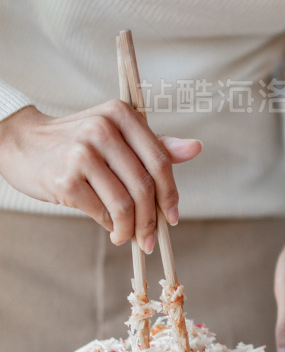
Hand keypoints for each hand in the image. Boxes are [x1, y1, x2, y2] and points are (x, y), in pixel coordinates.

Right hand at [0, 103, 200, 250]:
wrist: (22, 142)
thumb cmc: (76, 140)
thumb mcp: (115, 133)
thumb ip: (154, 144)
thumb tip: (195, 148)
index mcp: (121, 113)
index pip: (160, 160)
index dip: (171, 193)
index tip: (174, 216)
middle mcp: (102, 129)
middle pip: (144, 185)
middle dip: (152, 219)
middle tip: (151, 238)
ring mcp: (81, 154)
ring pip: (124, 204)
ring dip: (132, 229)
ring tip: (129, 237)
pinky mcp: (65, 180)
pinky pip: (101, 212)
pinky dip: (111, 226)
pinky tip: (111, 229)